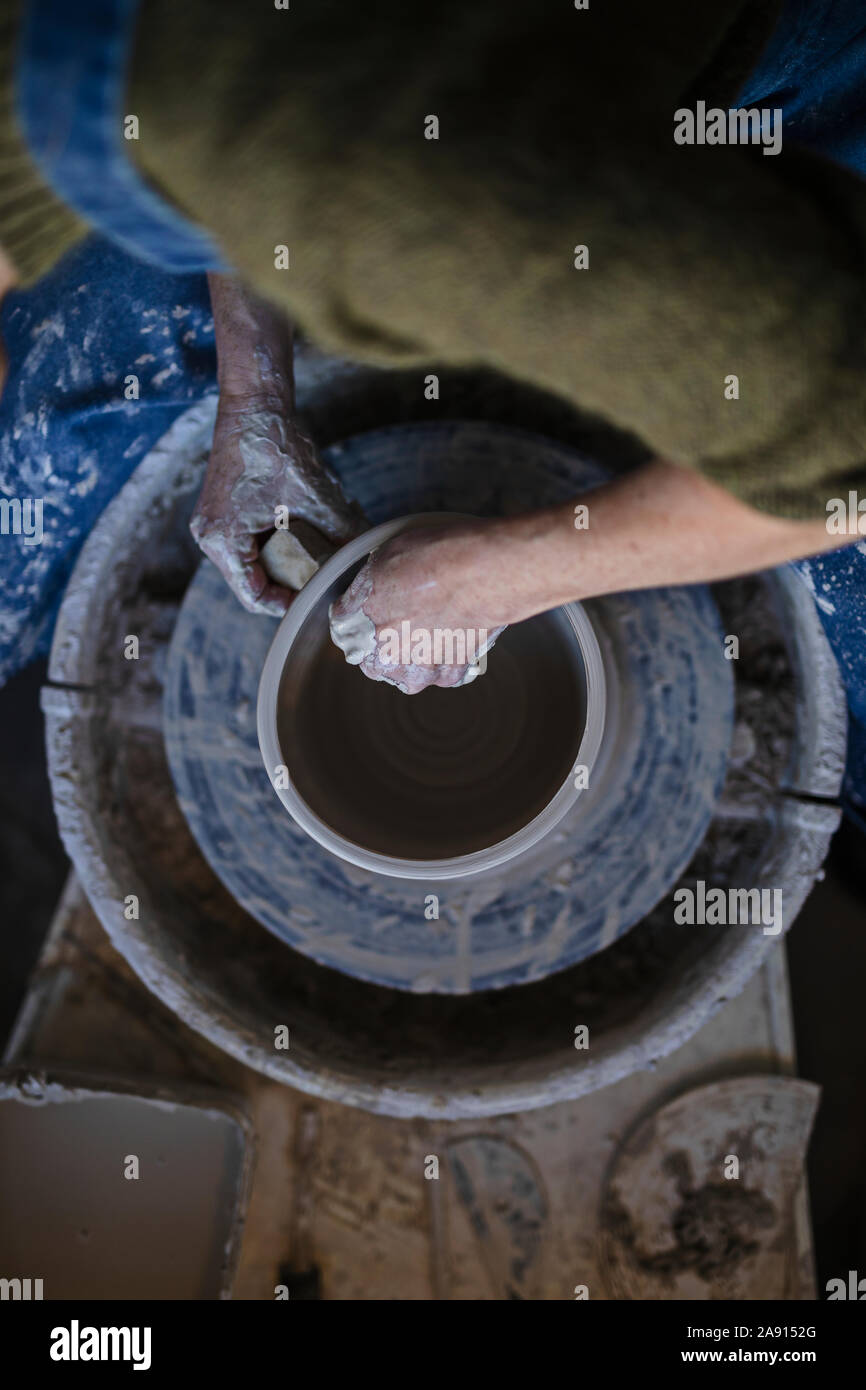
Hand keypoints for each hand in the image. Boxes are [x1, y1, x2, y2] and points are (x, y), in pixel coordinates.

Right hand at [191, 391, 361, 615]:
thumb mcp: (317, 495)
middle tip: (320, 587)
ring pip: (250, 565)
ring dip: (280, 568)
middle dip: (286, 588)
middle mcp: (209, 536)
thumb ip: (342, 530)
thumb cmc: (277, 446)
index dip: (287, 605)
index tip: (316, 602)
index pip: (253, 596)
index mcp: (222, 540)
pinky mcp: (221, 511)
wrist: (255, 404)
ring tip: (313, 566)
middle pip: (250, 583)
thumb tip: (367, 556)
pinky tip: (301, 543)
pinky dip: (273, 549)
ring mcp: (212, 523)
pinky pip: (246, 545)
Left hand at [329, 519, 522, 692]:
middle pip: (375, 659)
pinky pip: (442, 673)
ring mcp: (420, 669)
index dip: (360, 617)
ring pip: (408, 673)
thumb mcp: (382, 559)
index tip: (373, 610)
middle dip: (386, 643)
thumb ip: (363, 588)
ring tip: (432, 628)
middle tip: (408, 617)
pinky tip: (453, 635)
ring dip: (416, 657)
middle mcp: (386, 656)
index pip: (346, 630)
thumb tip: (356, 600)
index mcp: (360, 627)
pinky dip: (446, 659)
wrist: (481, 572)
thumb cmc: (433, 558)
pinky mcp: (451, 672)